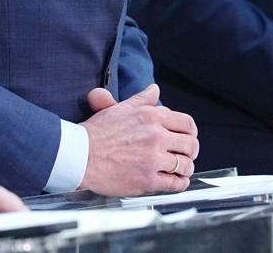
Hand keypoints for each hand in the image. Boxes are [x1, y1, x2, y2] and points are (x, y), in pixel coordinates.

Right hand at [79, 83, 198, 196]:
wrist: (80, 155)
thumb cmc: (97, 133)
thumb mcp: (121, 109)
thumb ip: (142, 99)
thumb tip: (155, 90)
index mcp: (151, 117)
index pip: (186, 123)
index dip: (191, 132)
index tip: (188, 138)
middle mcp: (156, 136)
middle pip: (190, 144)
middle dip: (191, 150)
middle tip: (187, 154)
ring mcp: (153, 159)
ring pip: (185, 164)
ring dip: (186, 167)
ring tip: (181, 169)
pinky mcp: (148, 180)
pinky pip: (175, 183)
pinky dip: (180, 183)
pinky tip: (176, 181)